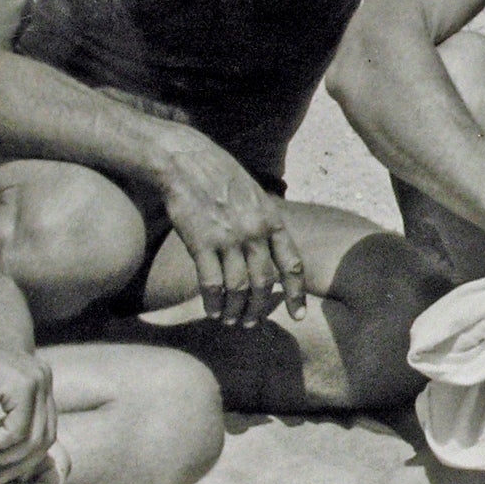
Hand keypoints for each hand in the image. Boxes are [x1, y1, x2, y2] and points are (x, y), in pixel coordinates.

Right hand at [0, 332, 57, 483]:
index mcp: (37, 382)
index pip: (44, 429)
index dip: (24, 456)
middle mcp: (43, 379)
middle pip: (46, 438)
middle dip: (19, 464)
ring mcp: (36, 381)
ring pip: (34, 440)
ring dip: (4, 457)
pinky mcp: (22, 386)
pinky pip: (17, 432)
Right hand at [156, 126, 305, 326]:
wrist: (186, 160)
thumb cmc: (220, 177)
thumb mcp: (255, 196)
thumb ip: (265, 224)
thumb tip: (272, 253)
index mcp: (272, 220)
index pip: (291, 265)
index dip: (296, 293)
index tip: (297, 315)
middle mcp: (254, 232)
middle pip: (264, 283)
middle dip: (259, 308)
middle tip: (251, 323)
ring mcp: (228, 238)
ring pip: (238, 288)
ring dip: (235, 310)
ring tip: (230, 321)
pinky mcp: (201, 243)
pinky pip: (211, 284)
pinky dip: (213, 303)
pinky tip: (211, 311)